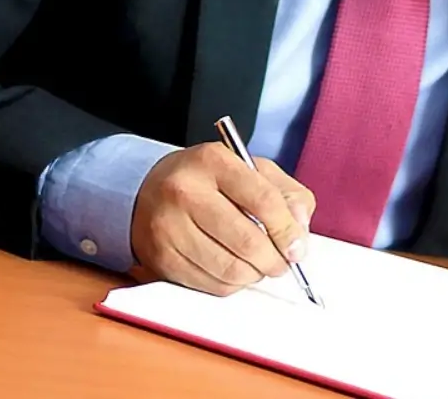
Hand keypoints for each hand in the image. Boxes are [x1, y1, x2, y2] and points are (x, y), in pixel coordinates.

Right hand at [130, 143, 314, 296]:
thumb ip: (286, 193)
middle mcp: (185, 191)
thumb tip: (300, 231)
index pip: (263, 200)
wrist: (148, 192)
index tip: (297, 247)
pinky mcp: (162, 258)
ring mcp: (169, 226)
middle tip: (281, 262)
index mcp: (212, 161)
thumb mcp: (249, 170)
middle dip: (274, 260)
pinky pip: (211, 285)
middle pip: (247, 241)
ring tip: (256, 265)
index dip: (287, 230)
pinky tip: (231, 268)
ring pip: (230, 270)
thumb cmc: (207, 182)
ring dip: (254, 275)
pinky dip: (231, 284)